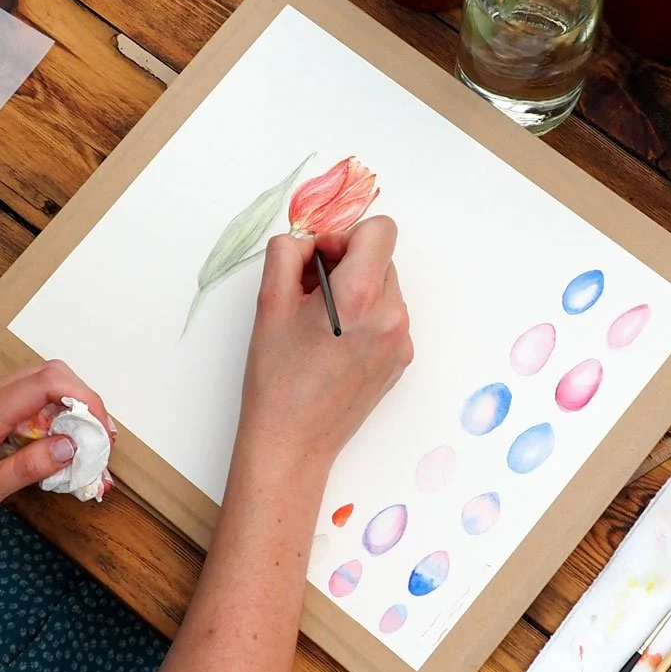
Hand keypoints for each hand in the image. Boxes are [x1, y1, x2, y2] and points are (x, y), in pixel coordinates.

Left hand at [0, 360, 115, 526]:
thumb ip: (29, 466)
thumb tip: (71, 447)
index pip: (47, 384)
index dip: (84, 399)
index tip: (100, 429)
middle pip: (49, 374)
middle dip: (83, 400)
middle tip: (99, 435)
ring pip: (41, 383)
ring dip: (70, 407)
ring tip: (86, 441)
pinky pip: (28, 398)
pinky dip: (53, 414)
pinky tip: (60, 443)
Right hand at [236, 216, 412, 475]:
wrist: (293, 442)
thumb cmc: (276, 378)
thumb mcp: (269, 302)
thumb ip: (289, 253)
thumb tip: (309, 242)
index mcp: (361, 296)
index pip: (380, 230)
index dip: (345, 236)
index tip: (320, 260)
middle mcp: (393, 316)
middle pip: (381, 258)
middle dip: (347, 265)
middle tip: (308, 294)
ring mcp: (402, 340)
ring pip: (385, 288)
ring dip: (356, 291)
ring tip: (320, 323)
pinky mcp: (402, 360)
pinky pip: (388, 317)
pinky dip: (365, 317)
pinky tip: (335, 344)